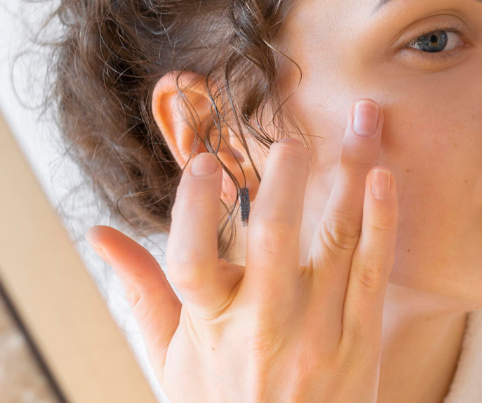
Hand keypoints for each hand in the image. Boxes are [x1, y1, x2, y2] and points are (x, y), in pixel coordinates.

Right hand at [88, 100, 395, 402]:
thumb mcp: (172, 359)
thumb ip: (141, 292)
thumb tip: (98, 234)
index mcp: (209, 328)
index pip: (190, 263)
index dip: (193, 212)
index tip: (202, 163)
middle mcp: (264, 328)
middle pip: (273, 243)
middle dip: (285, 184)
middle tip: (292, 139)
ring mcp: (318, 334)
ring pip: (337, 242)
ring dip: (350, 175)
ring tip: (361, 122)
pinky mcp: (362, 342)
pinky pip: (373, 272)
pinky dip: (381, 222)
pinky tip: (383, 177)